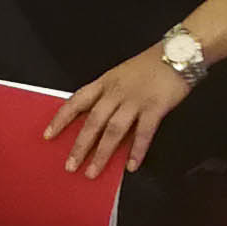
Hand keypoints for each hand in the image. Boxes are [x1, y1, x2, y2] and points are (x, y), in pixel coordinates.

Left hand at [48, 46, 193, 179]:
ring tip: (93, 172)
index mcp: (105, 83)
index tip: (48, 135)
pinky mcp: (155, 108)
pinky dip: (137, 150)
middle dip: (80, 145)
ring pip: (113, 130)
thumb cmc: (149, 65)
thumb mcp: (120, 75)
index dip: (61, 119)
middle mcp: (116, 93)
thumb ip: (108, 95)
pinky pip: (143, 133)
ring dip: (102, 154)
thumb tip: (94, 121)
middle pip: (93, 122)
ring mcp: (136, 101)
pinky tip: (131, 166)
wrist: (178, 53)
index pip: (77, 101)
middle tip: (70, 166)